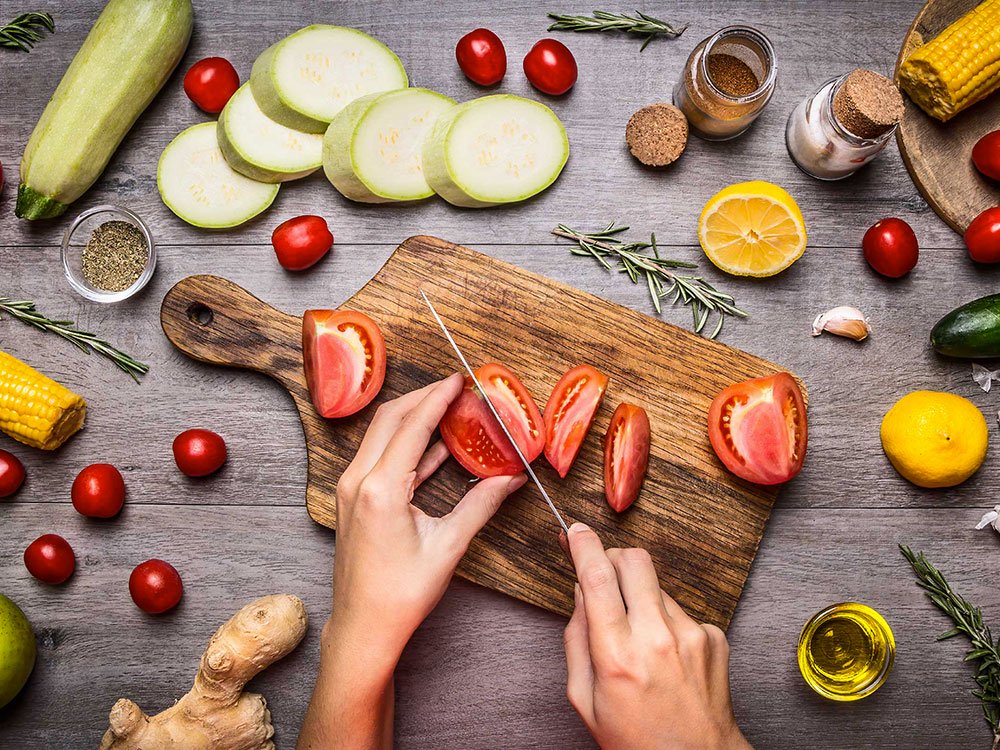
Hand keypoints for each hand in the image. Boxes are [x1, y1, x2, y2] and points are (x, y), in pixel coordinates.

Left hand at [299, 375, 525, 749]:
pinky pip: (379, 456)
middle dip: (423, 397)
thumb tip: (511, 480)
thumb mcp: (447, 547)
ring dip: (413, 418)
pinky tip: (437, 445)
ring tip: (448, 408)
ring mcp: (351, 489)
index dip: (438, 398)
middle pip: (390, 419)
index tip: (459, 379)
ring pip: (381, 435)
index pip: (413, 426)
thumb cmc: (401, 595)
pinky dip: (406, 444)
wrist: (362, 628)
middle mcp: (358, 481)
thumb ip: (480, 506)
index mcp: (381, 489)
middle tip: (455, 387)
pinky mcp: (353, 499)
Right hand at [564, 524, 750, 749]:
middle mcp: (658, 638)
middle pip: (634, 560)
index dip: (583, 546)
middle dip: (613, 558)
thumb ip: (576, 639)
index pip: (597, 578)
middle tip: (604, 577)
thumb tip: (580, 592)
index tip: (575, 531)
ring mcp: (691, 635)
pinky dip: (666, 620)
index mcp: (618, 655)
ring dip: (640, 596)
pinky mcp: (713, 636)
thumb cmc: (636, 739)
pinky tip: (666, 655)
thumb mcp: (584, 698)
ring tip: (639, 639)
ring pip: (656, 585)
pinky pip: (680, 609)